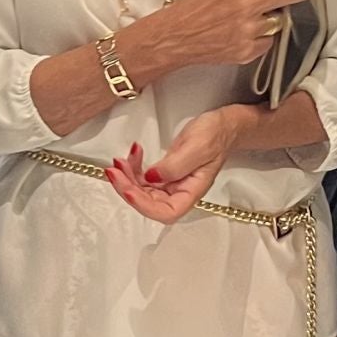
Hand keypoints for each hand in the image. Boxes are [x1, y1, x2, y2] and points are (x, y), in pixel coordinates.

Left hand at [104, 109, 247, 223]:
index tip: (129, 191)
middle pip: (148, 203)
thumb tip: (152, 178)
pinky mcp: (163, 174)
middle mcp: (179, 192)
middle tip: (115, 171)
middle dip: (128, 187)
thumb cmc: (216, 135)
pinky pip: (142, 177)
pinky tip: (133, 153)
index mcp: (192, 192)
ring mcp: (170, 184)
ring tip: (120, 160)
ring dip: (127, 177)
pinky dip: (133, 167)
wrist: (221, 125)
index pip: (166, 212)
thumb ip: (175, 166)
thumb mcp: (197, 146)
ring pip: (141, 190)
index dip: (144, 206)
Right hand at [140, 0, 307, 71]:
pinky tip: (243, 34)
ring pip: (282, 20)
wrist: (176, 35)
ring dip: (273, 17)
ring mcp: (250, 30)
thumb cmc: (195, 7)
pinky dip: (260, 37)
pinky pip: (268, 41)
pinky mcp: (248, 50)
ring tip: (253, 17)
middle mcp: (249, 6)